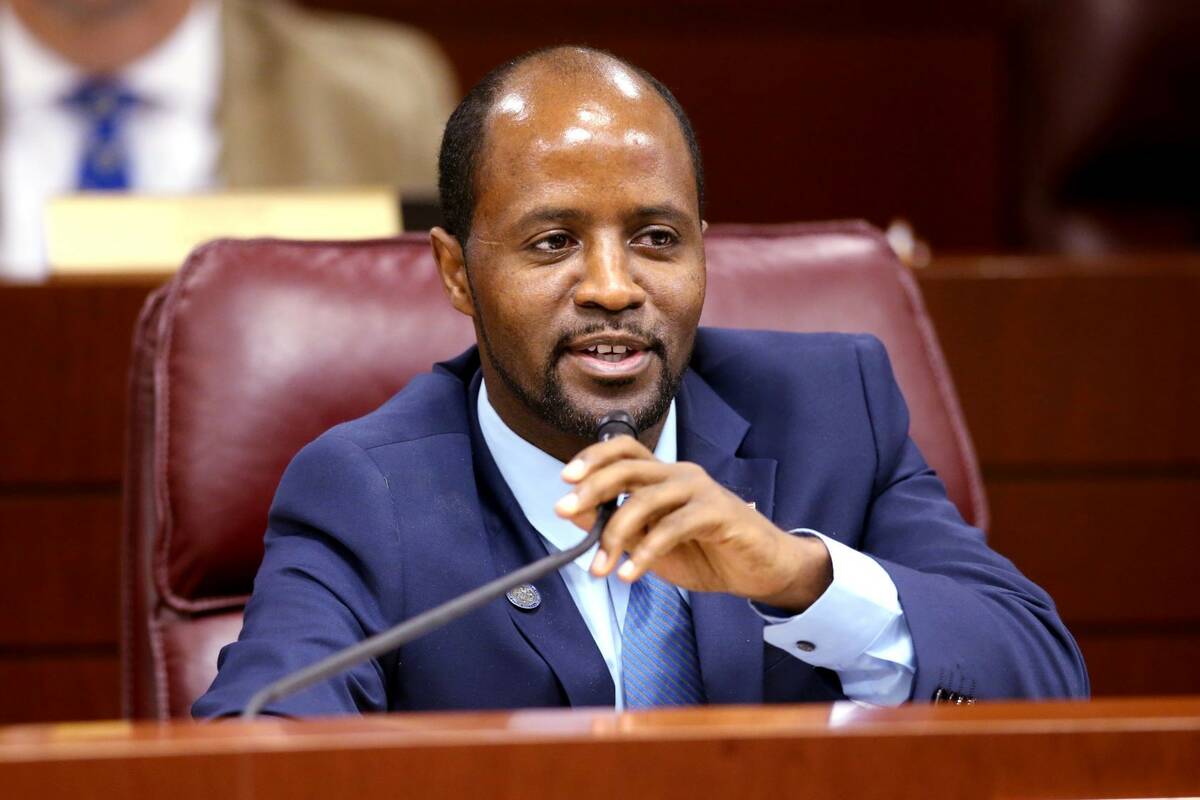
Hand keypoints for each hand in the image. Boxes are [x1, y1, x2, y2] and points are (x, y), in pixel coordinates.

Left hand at [554, 435, 831, 611]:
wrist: (760, 571)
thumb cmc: (705, 553)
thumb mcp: (649, 544)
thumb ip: (617, 526)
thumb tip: (572, 512)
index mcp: (663, 476)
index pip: (623, 451)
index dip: (592, 458)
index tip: (565, 480)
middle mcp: (679, 475)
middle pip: (628, 466)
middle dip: (592, 487)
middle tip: (564, 511)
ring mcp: (700, 490)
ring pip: (645, 499)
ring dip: (615, 534)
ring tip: (601, 568)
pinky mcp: (718, 512)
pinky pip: (673, 527)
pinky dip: (647, 551)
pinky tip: (631, 574)